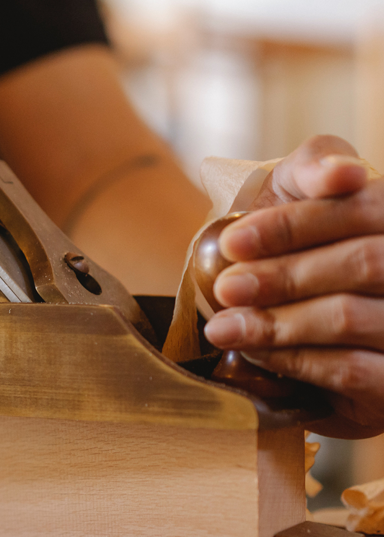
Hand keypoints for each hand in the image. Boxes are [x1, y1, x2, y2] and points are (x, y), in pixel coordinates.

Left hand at [203, 135, 383, 435]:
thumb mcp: (298, 188)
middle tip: (225, 288)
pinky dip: (294, 360)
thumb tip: (340, 174)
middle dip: (282, 276)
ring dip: (277, 323)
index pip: (361, 210)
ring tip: (223, 327)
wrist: (288, 300)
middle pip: (363, 264)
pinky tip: (253, 352)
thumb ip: (315, 165)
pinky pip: (352, 371)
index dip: (293, 225)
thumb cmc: (294, 238)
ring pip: (351, 318)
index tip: (232, 241)